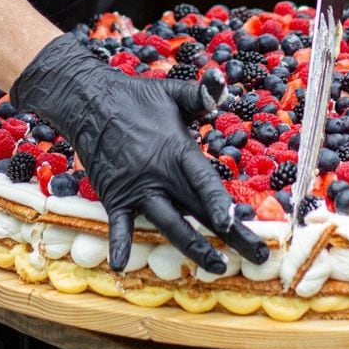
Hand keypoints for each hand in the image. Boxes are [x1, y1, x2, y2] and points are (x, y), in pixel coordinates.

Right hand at [10, 33, 267, 272]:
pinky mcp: (115, 197)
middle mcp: (159, 175)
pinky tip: (123, 267)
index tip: (234, 223)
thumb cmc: (136, 97)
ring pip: (169, 225)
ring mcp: (137, 189)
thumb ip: (201, 94)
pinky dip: (120, 244)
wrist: (88, 102)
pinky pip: (119, 225)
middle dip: (231, 237)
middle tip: (259, 257)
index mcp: (177, 151)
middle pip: (198, 211)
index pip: (202, 182)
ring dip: (194, 249)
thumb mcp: (173, 93)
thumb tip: (222, 80)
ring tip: (217, 267)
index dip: (217, 203)